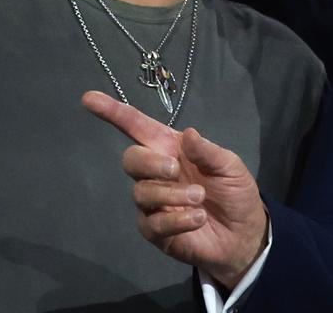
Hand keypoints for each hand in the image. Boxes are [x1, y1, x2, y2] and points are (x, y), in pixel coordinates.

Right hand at [82, 91, 268, 288]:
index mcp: (171, 149)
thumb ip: (208, 151)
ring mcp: (153, 203)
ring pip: (141, 193)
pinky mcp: (155, 231)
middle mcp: (156, 173)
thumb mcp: (230, 166)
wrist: (242, 234)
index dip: (113, 112)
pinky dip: (177, 219)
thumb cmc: (234, 192)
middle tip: (175, 170)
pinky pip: (152, 224)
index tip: (89, 98)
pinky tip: (197, 218)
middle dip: (150, 163)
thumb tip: (188, 133)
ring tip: (200, 198)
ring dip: (172, 195)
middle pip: (131, 159)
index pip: (137, 127)